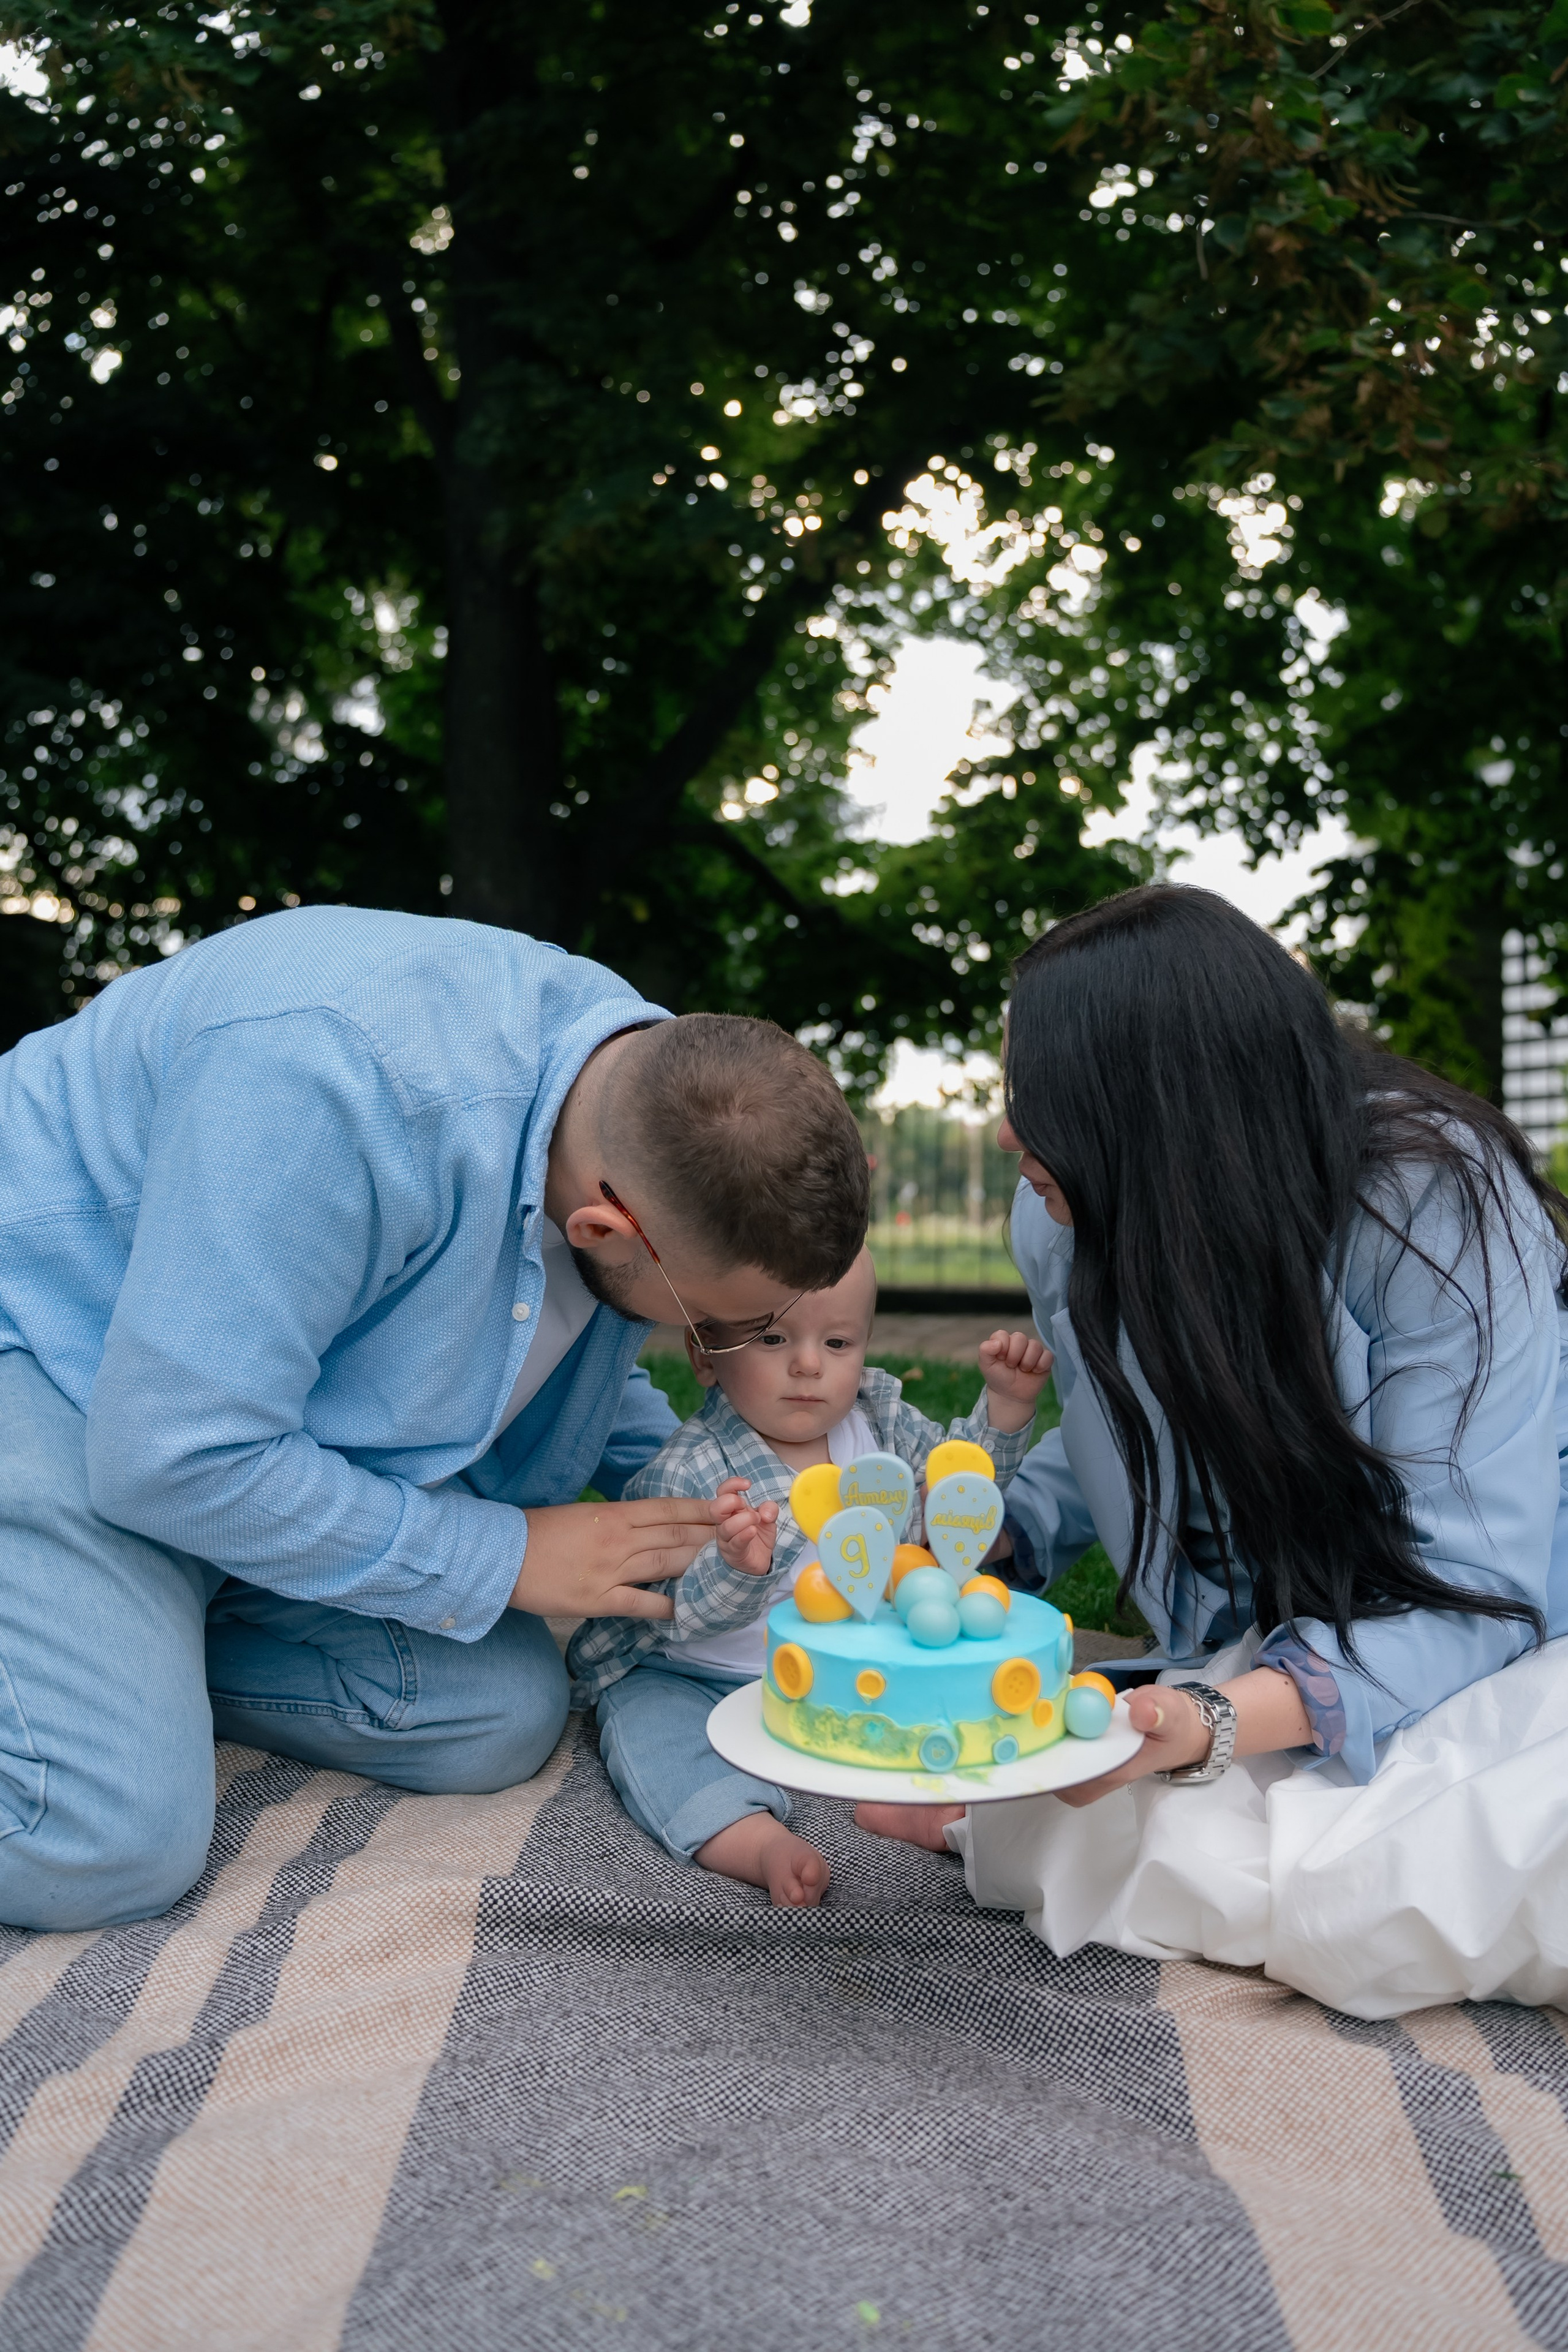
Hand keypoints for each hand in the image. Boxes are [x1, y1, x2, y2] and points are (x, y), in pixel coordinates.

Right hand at [508, 1495, 720, 1621]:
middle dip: (713, 1536)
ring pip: (667, 1564)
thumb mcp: (583, 1515)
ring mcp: (610, 1570)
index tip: (731, 1507)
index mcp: (614, 1514)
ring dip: (699, 1564)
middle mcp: (618, 1539)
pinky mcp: (598, 1600)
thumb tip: (649, 1524)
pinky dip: (666, 1607)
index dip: (704, 1509)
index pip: (670, 1509)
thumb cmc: (539, 1532)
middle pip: (677, 1535)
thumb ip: (618, 1520)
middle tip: (744, 1536)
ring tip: (728, 1565)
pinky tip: (688, 1610)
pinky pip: (641, 1604)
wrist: (501, 1555)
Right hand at [712, 1475, 779, 1575]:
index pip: (722, 1492)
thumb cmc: (758, 1536)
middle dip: (732, 1502)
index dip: (732, 1484)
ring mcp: (727, 1539)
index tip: (748, 1484)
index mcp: (731, 1510)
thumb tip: (766, 1511)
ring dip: (744, 1520)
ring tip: (757, 1521)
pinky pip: (735, 1543)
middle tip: (746, 1506)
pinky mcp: (734, 1553)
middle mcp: (724, 1523)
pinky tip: (753, 1531)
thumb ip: (769, 1509)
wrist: (759, 1561)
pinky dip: (744, 1535)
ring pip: (726, 1527)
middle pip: (715, 1508)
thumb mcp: (768, 1518)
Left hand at [977, 1329, 1053, 1431]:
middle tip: (1011, 1366)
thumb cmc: (998, 1377)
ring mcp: (1033, 1350)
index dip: (1001, 1349)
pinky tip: (1034, 1372)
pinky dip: (1041, 1365)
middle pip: (1020, 1338)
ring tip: (1023, 1370)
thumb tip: (997, 1342)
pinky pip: (1048, 1355)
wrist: (1010, 1395)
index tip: (1000, 1359)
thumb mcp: (986, 1365)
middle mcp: (1019, 1342)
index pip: (1003, 1335)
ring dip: (1027, 1361)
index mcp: (1004, 1341)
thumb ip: (985, 1350)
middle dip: (1014, 1355)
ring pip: (1035, 1345)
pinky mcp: (1045, 1359)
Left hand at [1054, 1666, 1311, 1805]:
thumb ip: (1157, 1713)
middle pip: (1060, 1779)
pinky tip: (1048, 1707)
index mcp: (1118, 1770)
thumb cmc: (1176, 1724)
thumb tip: (1141, 1712)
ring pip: (1059, 1762)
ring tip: (1031, 1714)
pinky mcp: (1092, 1745)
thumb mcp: (1172, 1713)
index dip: (1054, 1774)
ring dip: (1044, 1743)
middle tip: (1028, 1727)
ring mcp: (1095, 1759)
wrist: (1184, 1726)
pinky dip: (1054, 1730)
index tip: (1038, 1749)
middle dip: (1041, 1758)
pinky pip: (1066, 1745)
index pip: (1078, 1785)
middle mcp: (1101, 1771)